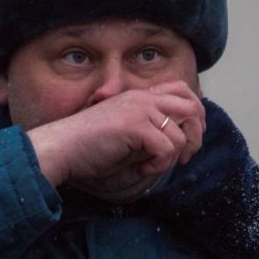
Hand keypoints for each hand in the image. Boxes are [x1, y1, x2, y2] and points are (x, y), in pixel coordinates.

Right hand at [28, 80, 204, 192]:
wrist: (63, 147)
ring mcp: (139, 109)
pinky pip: (166, 148)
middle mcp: (143, 98)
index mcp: (141, 96)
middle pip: (192, 107)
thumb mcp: (128, 133)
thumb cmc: (91, 146)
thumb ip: (151, 129)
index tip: (187, 139)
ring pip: (180, 134)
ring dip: (171, 158)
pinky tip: (142, 168)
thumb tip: (182, 140)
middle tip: (182, 156)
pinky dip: (159, 165)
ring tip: (150, 165)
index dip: (195, 112)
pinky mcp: (134, 126)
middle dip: (196, 135)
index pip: (183, 90)